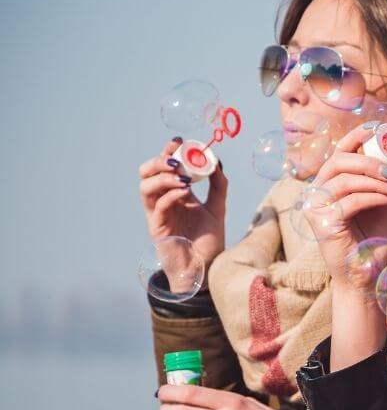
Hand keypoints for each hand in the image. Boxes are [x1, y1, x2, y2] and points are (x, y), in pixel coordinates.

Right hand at [139, 138, 227, 288]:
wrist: (205, 269)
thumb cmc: (208, 241)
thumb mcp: (218, 209)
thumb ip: (218, 186)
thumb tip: (217, 161)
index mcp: (175, 193)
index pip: (164, 166)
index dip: (168, 151)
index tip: (180, 141)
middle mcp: (163, 201)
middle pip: (146, 172)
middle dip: (159, 160)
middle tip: (177, 159)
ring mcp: (158, 214)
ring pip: (145, 187)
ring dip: (162, 177)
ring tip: (183, 178)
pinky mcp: (157, 228)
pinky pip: (158, 205)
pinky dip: (170, 194)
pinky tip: (185, 192)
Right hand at [308, 124, 386, 291]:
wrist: (369, 275)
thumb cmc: (377, 237)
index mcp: (333, 181)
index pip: (341, 149)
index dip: (358, 135)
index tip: (383, 129)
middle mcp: (319, 190)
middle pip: (340, 160)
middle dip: (372, 161)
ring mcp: (316, 206)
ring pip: (345, 179)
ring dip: (376, 181)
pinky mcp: (320, 222)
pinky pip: (349, 201)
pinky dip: (374, 197)